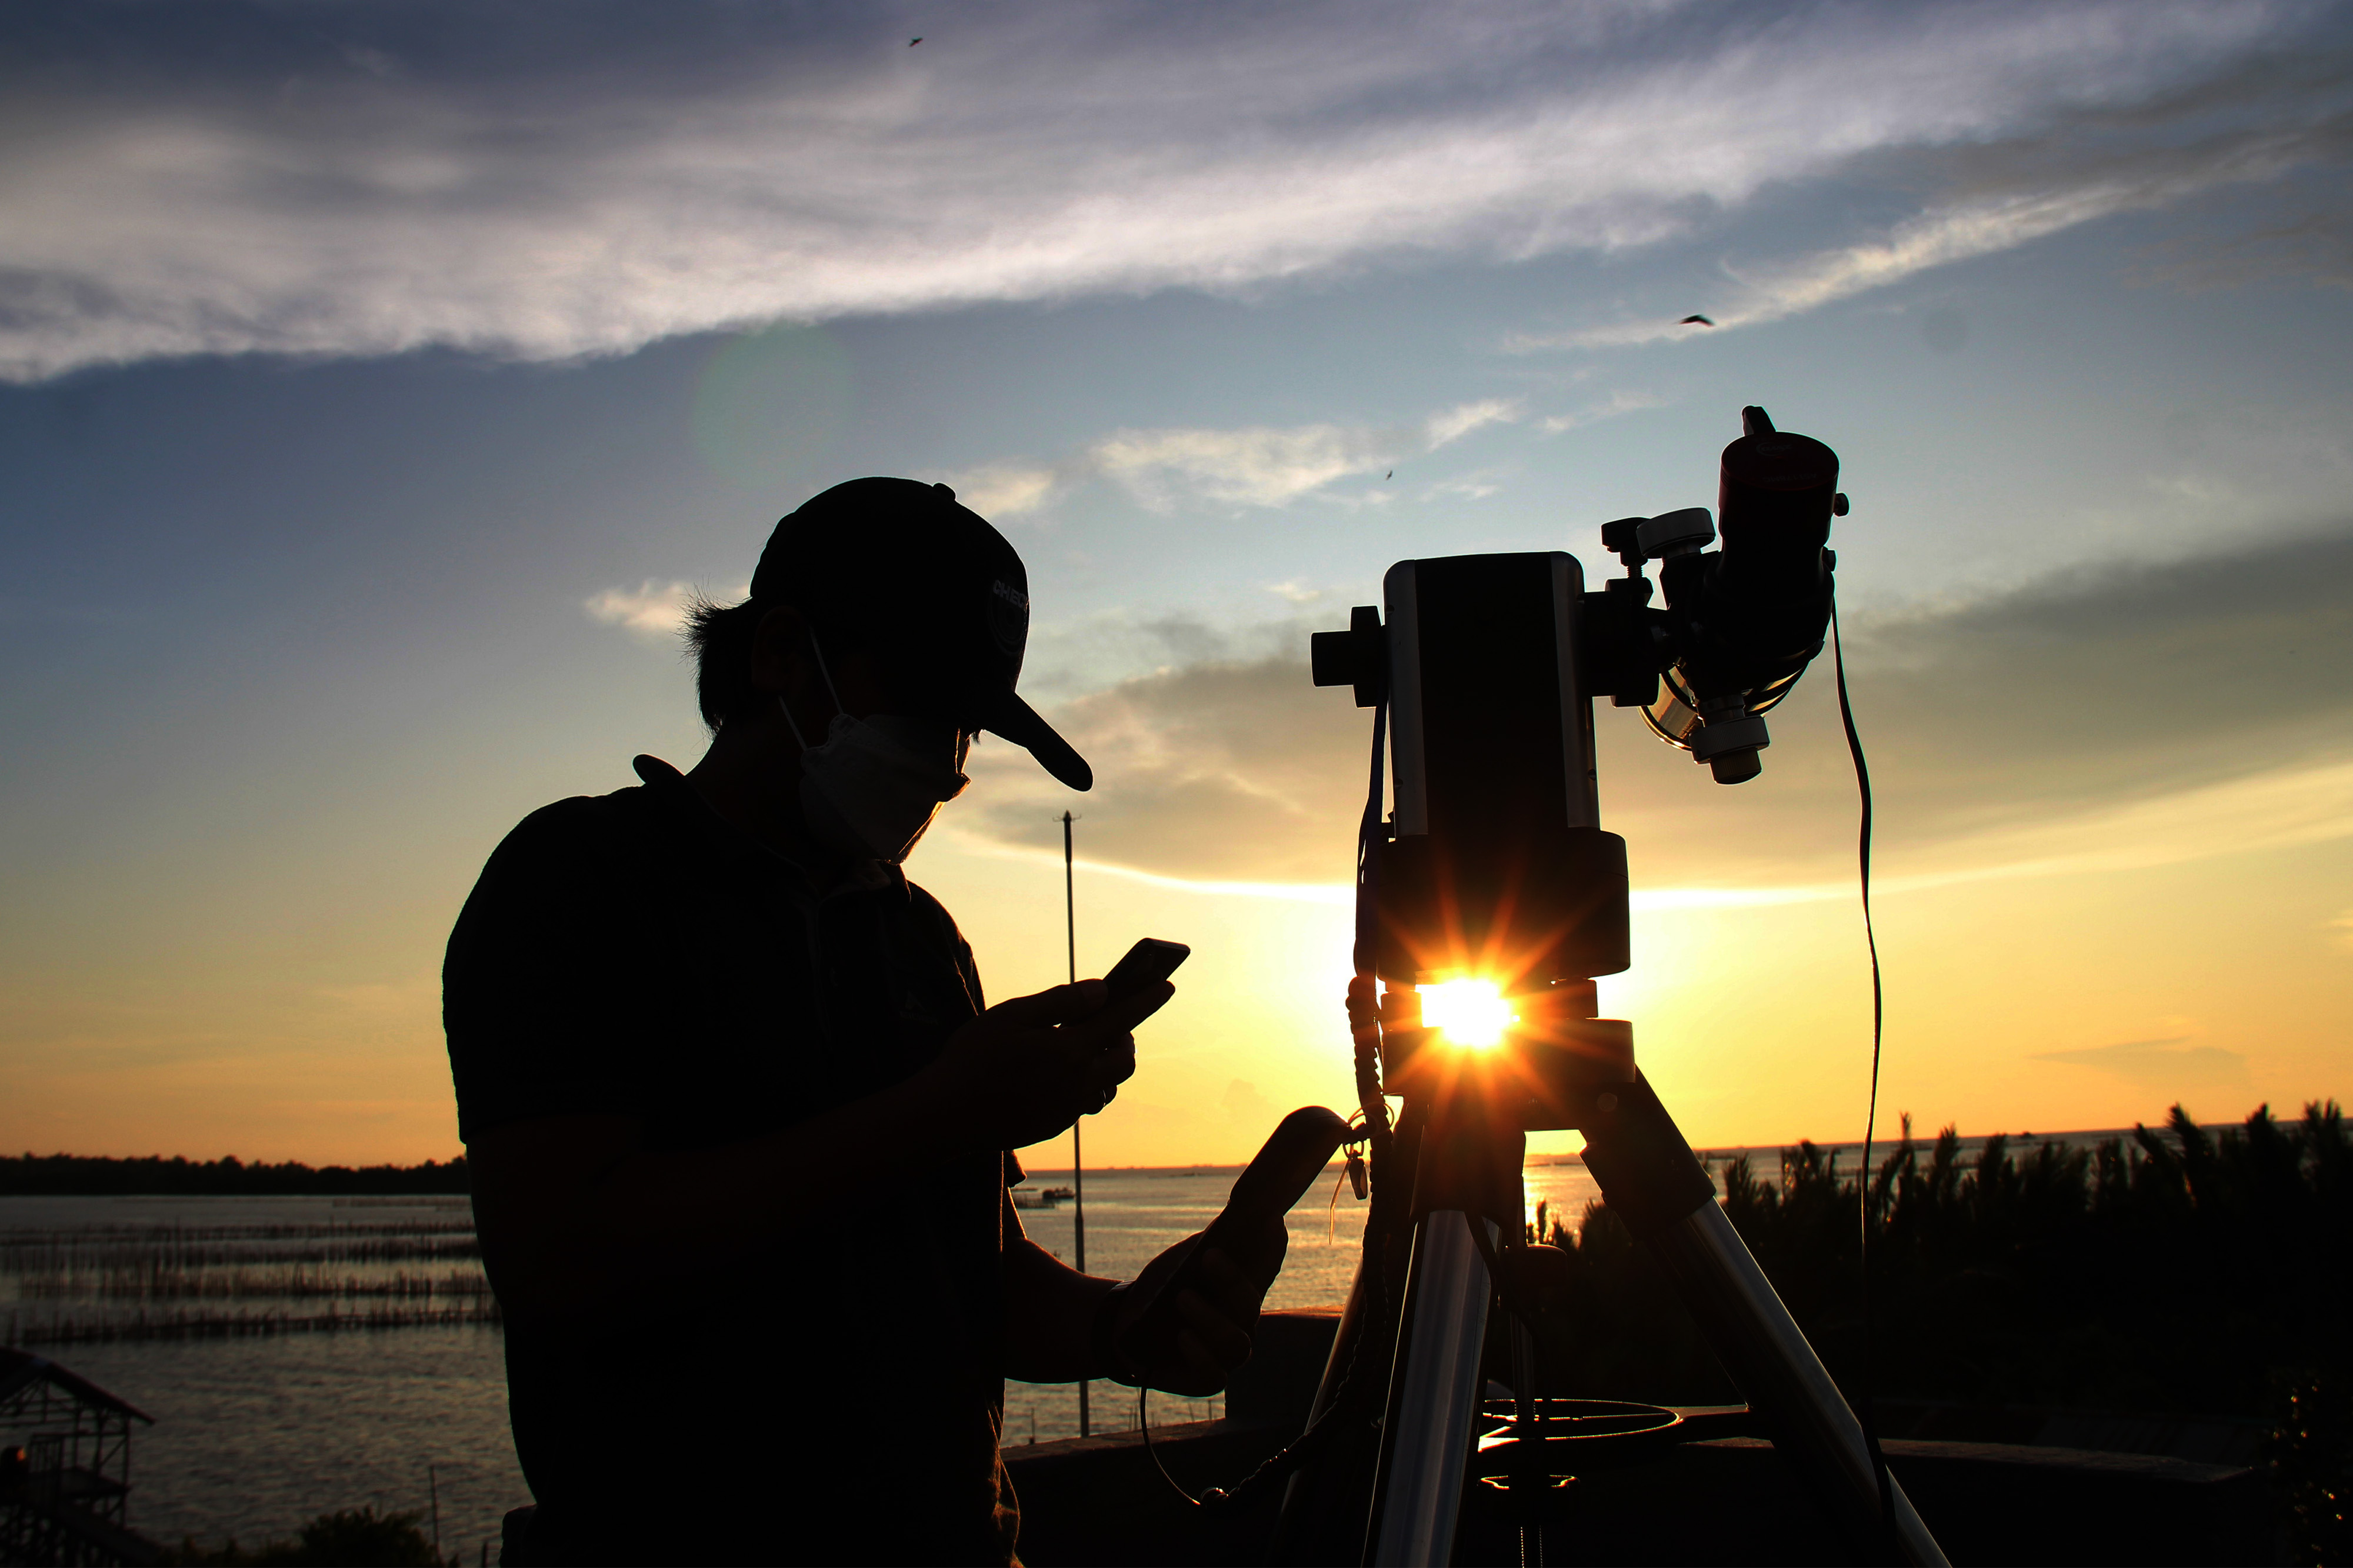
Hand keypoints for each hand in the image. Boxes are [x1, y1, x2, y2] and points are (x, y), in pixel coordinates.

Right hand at [920, 977, 1172, 1151]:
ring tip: (1087, 1046)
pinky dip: (1085, 1083)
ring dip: (1108, 1063)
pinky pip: (1085, 1101)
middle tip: (1113, 1021)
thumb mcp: (1011, 1016)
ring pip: (1109, 1084)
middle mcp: (1078, 1082)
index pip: (1122, 1019)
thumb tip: (1101, 991)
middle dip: (1126, 1036)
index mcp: (1069, 1049)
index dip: (1146, 999)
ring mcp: (1068, 1108)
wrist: (946, 1117)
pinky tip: (1061, 1074)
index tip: (1167, 985)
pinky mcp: (1056, 1124)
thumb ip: (1060, 1002)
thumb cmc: (973, 1059)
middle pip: (1125, 1058)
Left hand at [1108, 1216, 1285, 1395]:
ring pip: (1235, 1341)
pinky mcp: (1208, 1378)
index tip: (1271, 1220)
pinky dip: (1199, 1355)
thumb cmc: (1162, 1287)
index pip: (1267, 1267)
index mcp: (1241, 1287)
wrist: (1124, 1323)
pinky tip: (1183, 1337)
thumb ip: (1209, 1241)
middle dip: (1233, 1280)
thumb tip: (1236, 1213)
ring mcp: (1228, 1353)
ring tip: (1182, 1297)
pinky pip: (1214, 1373)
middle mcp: (1242, 1322)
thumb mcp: (1183, 1259)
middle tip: (1209, 1256)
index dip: (1274, 1246)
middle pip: (1250, 1304)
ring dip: (1210, 1318)